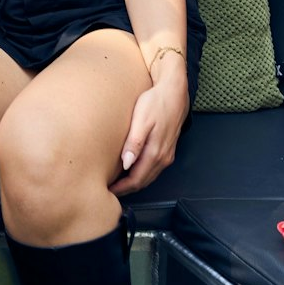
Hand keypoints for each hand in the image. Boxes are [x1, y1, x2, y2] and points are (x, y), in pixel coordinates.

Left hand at [108, 74, 188, 195]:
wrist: (175, 93)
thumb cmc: (155, 103)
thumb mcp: (142, 120)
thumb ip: (134, 143)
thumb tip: (126, 164)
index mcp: (155, 153)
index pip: (136, 180)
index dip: (122, 188)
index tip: (108, 191)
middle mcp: (163, 158)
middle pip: (143, 181)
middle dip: (127, 189)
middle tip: (109, 191)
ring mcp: (167, 155)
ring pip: (149, 176)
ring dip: (134, 182)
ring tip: (118, 183)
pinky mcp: (167, 149)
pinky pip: (153, 168)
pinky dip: (142, 174)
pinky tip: (132, 169)